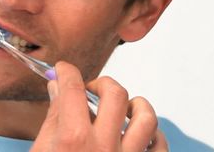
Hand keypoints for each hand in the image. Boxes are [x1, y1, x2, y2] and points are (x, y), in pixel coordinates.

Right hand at [31, 61, 167, 151]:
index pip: (73, 88)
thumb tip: (57, 88)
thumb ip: (52, 120)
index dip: (67, 71)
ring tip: (123, 109)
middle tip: (92, 89)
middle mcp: (103, 148)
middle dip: (102, 83)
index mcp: (73, 141)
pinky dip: (153, 136)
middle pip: (115, 93)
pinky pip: (160, 146)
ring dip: (135, 106)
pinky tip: (139, 135)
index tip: (64, 70)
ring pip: (147, 117)